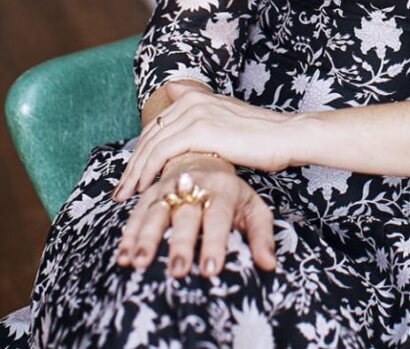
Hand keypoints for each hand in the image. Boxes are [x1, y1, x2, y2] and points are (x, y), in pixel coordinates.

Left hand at [113, 82, 304, 198]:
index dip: (141, 151)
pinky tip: (144, 189)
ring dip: (134, 172)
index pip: (157, 125)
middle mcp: (192, 101)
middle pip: (149, 134)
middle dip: (132, 165)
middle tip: (120, 190)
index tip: (132, 175)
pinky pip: (161, 152)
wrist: (286, 137)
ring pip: (151, 144)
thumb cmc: (262, 138)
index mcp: (197, 98)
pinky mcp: (199, 130)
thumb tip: (180, 107)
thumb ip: (204, 120)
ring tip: (125, 196)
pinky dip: (147, 171)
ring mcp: (195, 113)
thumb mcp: (228, 123)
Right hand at [115, 152, 275, 278]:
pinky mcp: (152, 192)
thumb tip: (269, 265)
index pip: (218, 216)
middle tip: (177, 271)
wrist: (205, 156)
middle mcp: (195, 186)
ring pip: (156, 212)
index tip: (210, 270)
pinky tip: (123, 256)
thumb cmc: (231, 193)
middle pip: (186, 215)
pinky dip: (129, 234)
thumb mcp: (252, 208)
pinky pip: (137, 212)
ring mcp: (170, 187)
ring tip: (139, 263)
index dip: (214, 242)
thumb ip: (261, 234)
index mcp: (223, 189)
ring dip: (147, 238)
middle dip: (180, 243)